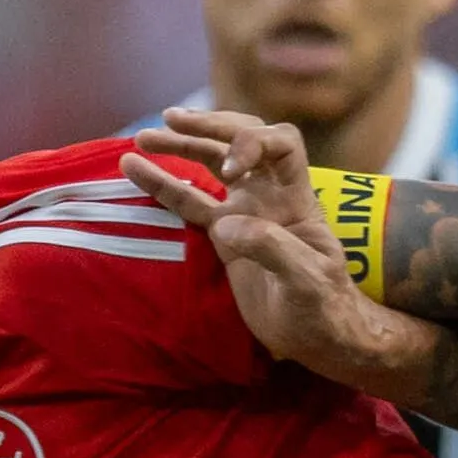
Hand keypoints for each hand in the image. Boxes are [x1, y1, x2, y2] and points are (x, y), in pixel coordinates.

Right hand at [120, 109, 410, 383]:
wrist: (317, 336)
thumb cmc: (324, 307)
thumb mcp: (307, 280)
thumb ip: (271, 248)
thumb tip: (225, 224)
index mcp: (298, 196)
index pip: (282, 143)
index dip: (253, 143)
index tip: (229, 168)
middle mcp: (271, 194)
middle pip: (242, 140)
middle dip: (209, 127)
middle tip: (172, 121)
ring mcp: (246, 212)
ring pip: (211, 165)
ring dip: (180, 147)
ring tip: (141, 138)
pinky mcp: (224, 236)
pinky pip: (190, 202)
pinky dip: (163, 185)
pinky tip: (133, 168)